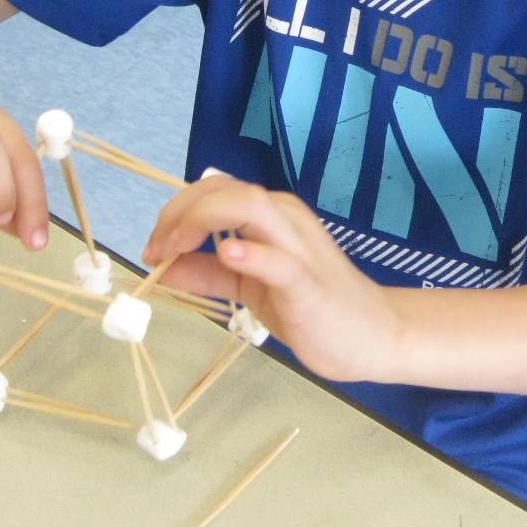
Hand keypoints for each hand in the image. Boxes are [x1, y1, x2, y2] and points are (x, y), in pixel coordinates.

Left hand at [143, 176, 401, 382]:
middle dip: (180, 212)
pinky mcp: (310, 282)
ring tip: (175, 248)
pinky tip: (228, 255)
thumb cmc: (312, 309)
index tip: (154, 247)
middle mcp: (285, 218)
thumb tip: (163, 267)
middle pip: (226, 190)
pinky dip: (252, 254)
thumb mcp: (249, 289)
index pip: (215, 190)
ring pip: (250, 207)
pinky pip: (280, 260)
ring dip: (202, 220)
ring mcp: (300, 247)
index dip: (176, 211)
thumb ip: (209, 274)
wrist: (372, 336)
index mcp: (272, 215)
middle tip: (157, 250)